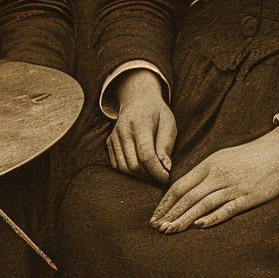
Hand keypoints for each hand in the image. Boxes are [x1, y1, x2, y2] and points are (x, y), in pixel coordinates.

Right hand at [106, 69, 175, 183]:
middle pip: (134, 165)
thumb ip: (166, 144)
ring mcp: (114, 136)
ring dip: (139, 175)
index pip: (146, 155)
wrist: (137, 99)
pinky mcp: (109, 142)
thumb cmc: (157, 113)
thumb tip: (166, 167)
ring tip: (151, 169)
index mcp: (140, 124)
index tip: (166, 178)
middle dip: (149, 175)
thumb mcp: (168, 122)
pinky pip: (117, 165)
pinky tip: (140, 164)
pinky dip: (129, 170)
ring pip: (124, 168)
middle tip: (161, 173)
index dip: (157, 171)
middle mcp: (123, 130)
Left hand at [151, 128, 278, 232]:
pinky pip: (228, 208)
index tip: (155, 216)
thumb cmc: (248, 156)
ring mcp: (233, 186)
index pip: (181, 185)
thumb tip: (184, 191)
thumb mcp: (222, 158)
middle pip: (189, 196)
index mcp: (209, 165)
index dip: (166, 202)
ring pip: (204, 203)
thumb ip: (204, 174)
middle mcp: (218, 175)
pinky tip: (200, 226)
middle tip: (157, 228)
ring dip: (185, 218)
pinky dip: (213, 217)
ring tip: (171, 230)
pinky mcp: (249, 197)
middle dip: (171, 213)